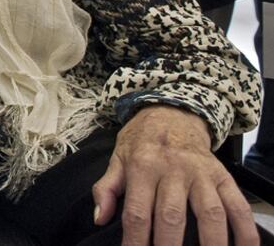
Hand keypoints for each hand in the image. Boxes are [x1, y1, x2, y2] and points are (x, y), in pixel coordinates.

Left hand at [92, 106, 256, 245]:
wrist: (172, 112)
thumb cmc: (142, 141)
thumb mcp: (117, 158)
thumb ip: (105, 188)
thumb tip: (99, 218)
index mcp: (142, 167)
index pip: (137, 213)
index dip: (135, 241)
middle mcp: (173, 170)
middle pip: (171, 216)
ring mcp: (201, 174)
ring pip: (208, 213)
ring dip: (210, 243)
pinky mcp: (223, 176)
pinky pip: (237, 205)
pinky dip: (245, 230)